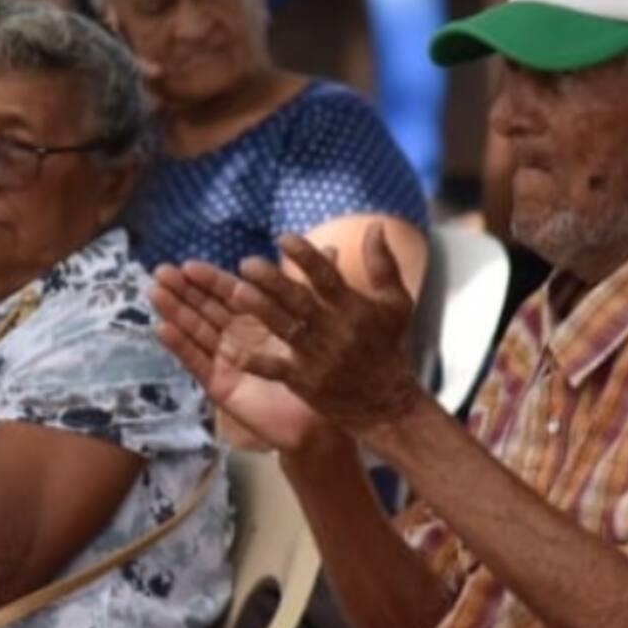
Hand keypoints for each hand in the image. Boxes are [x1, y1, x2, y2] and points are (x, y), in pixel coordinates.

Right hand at [151, 262, 327, 452]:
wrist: (322, 422)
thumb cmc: (321, 375)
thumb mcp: (319, 326)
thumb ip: (315, 288)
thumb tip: (333, 248)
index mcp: (256, 321)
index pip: (228, 294)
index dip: (208, 279)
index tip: (188, 264)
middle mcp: (236, 338)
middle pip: (204, 309)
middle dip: (182, 290)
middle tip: (160, 271)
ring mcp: (225, 362)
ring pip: (195, 331)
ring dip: (174, 311)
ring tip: (154, 291)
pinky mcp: (220, 386)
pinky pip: (197, 362)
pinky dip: (179, 345)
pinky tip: (162, 328)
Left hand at [225, 226, 419, 436]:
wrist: (387, 403)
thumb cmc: (388, 346)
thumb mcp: (395, 303)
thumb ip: (383, 264)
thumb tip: (375, 224)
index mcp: (354, 307)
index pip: (327, 276)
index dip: (306, 256)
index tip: (282, 238)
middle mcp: (335, 329)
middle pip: (300, 300)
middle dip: (273, 281)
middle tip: (246, 263)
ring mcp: (319, 356)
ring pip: (285, 329)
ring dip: (261, 310)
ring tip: (235, 292)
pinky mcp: (306, 381)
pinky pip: (277, 370)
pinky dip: (256, 362)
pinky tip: (232, 353)